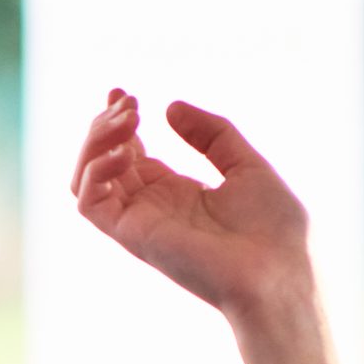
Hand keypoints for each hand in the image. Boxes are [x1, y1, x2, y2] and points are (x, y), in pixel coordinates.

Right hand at [71, 89, 314, 319]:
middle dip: (105, 124)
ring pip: (84, 179)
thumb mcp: (246, 162)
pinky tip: (125, 151)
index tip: (123, 92)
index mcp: (173, 191)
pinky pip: (89, 203)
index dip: (118, 120)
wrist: (278, 271)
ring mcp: (137, 221)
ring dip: (95, 143)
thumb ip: (211, 133)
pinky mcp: (131, 235)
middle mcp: (148, 205)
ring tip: (128, 118)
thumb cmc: (274, 228)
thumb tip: (169, 106)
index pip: (127, 152)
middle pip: (100, 160)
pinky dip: (94, 171)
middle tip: (129, 102)